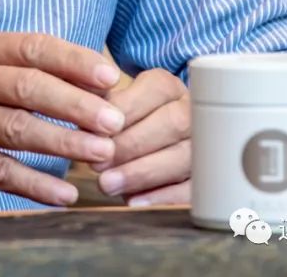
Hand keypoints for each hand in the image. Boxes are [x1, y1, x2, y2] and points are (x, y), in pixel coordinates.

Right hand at [0, 32, 129, 206]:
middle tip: (116, 121)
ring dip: (64, 144)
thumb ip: (13, 66)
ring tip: (102, 155)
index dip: (74, 61)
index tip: (111, 76)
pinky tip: (64, 193)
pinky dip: (35, 184)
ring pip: (17, 130)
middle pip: (29, 87)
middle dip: (77, 104)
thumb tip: (81, 75)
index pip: (33, 47)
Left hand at [94, 67, 190, 206]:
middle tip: (97, 164)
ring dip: (142, 173)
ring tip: (107, 184)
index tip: (96, 130)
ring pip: (183, 157)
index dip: (125, 110)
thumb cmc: (126, 119)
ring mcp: (204, 146)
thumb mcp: (112, 99)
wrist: (154, 137)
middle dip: (130, 145)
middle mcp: (192, 112)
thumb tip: (81, 107)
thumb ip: (97, 98)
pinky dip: (162, 197)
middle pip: (171, 124)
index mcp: (169, 86)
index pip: (154, 89)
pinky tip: (133, 201)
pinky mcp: (205, 178)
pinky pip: (192, 188)